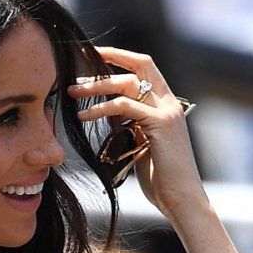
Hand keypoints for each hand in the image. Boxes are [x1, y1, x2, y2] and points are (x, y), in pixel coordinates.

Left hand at [67, 46, 207, 219]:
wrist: (180, 199)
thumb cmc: (158, 175)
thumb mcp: (138, 140)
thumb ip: (127, 120)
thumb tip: (104, 106)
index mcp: (166, 103)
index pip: (143, 66)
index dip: (118, 55)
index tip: (91, 54)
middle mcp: (169, 103)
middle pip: (136, 67)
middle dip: (103, 65)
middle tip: (74, 74)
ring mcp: (167, 112)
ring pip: (127, 84)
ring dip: (95, 86)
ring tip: (72, 93)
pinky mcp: (161, 124)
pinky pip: (125, 106)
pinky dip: (101, 108)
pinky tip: (83, 116)